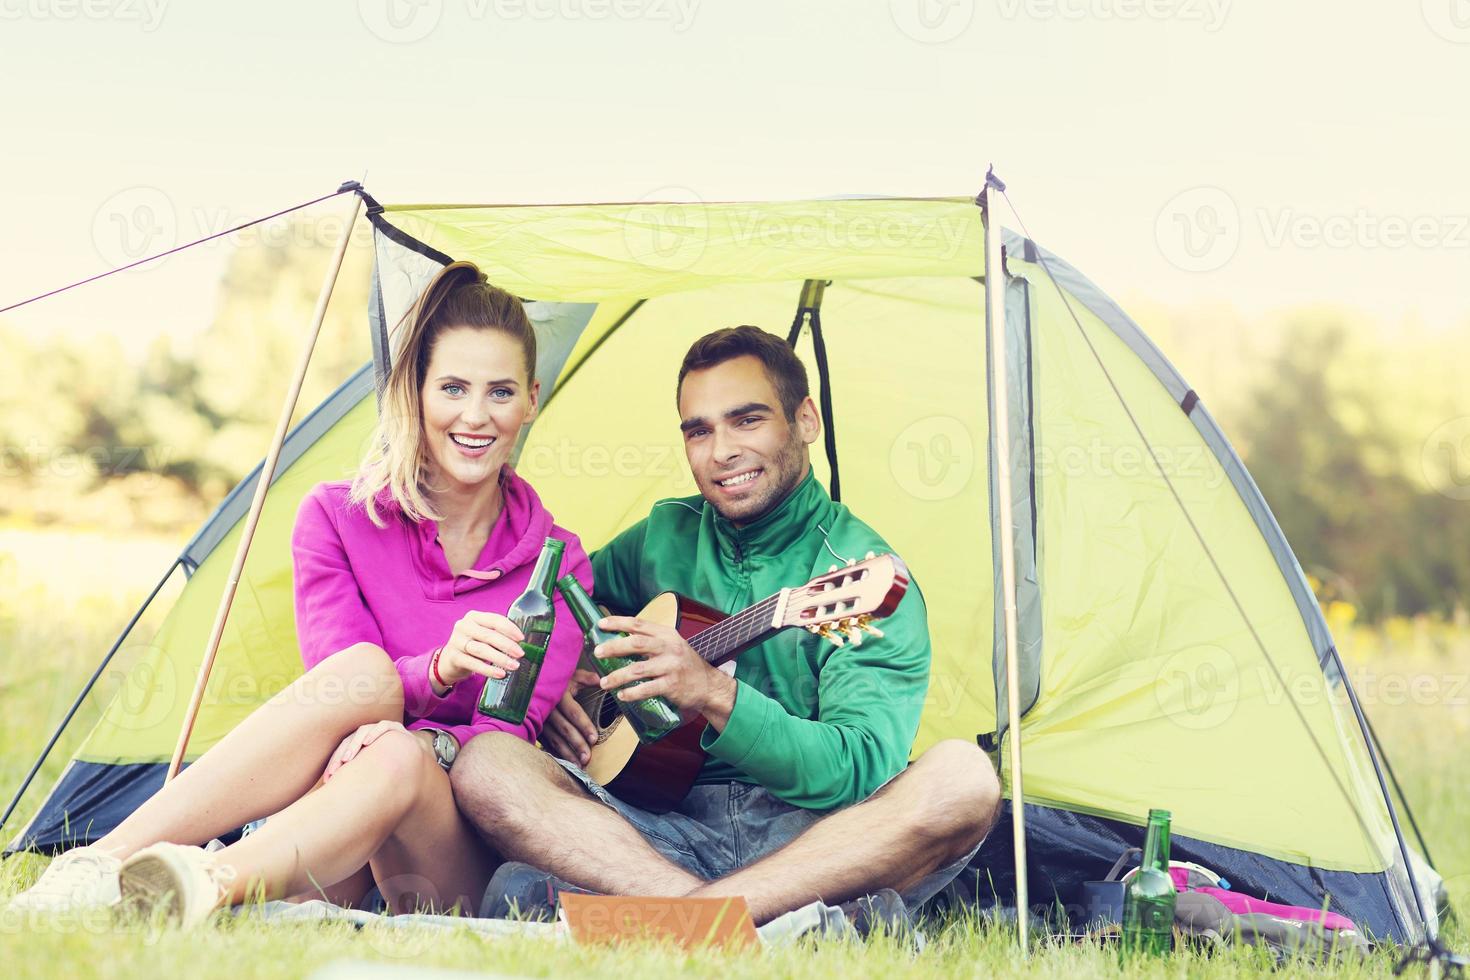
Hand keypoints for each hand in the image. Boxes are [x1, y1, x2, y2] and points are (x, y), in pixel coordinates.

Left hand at [322, 720, 418, 782]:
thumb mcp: (371, 777)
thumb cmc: (390, 771)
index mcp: (359, 746)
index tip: (328, 779)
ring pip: (363, 731)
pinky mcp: (396, 728)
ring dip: (354, 743)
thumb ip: (359, 781)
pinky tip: (367, 742)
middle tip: (335, 771)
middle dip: (340, 755)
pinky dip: (375, 732)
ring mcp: (381, 730)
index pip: (342, 750)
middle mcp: (368, 736)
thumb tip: (337, 802)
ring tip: (348, 758)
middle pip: (348, 740)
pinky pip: (384, 726)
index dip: (334, 763)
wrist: (415, 759)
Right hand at [432, 611, 526, 690]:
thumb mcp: (483, 635)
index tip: (522, 639)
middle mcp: (463, 626)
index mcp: (474, 617)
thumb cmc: (473, 644)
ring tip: (514, 666)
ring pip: (482, 650)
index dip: (510, 629)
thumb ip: (497, 634)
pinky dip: (489, 669)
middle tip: (520, 654)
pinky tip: (500, 674)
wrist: (449, 661)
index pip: (495, 620)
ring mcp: (456, 641)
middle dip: (507, 645)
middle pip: (489, 635)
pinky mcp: (454, 657)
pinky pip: (474, 664)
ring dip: (500, 658)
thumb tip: (520, 643)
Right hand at [540, 669, 601, 765]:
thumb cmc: (552, 677)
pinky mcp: (533, 727)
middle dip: (577, 744)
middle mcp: (547, 708)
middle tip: (588, 758)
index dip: (585, 726)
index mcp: (558, 694)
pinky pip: (545, 742)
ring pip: (554, 739)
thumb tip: (602, 681)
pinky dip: (555, 753)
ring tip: (579, 765)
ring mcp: (538, 719)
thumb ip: (586, 678)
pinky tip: (563, 763)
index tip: (594, 738)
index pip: (574, 712)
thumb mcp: (568, 674)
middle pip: (564, 729)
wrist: (527, 681)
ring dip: (567, 753)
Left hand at [594, 616, 736, 726]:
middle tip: (597, 652)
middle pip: (636, 643)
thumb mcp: (672, 646)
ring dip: (617, 676)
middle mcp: (669, 647)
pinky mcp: (672, 685)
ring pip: (638, 669)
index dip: (618, 622)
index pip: (639, 624)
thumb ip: (651, 642)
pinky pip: (647, 689)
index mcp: (667, 634)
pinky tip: (622, 695)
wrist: (709, 685)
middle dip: (614, 647)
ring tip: (604, 682)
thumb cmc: (685, 665)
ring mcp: (671, 666)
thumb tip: (620, 641)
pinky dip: (632, 693)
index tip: (600, 624)